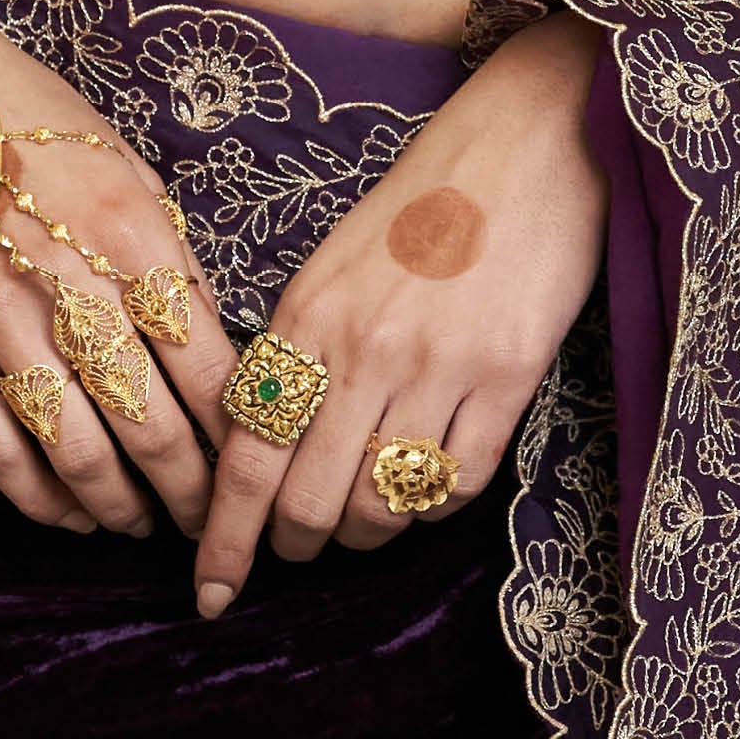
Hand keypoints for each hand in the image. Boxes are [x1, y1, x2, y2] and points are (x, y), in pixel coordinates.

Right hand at [0, 0, 238, 541]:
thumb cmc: (36, 124)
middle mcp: (69, 285)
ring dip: (118, 505)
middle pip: (148, 423)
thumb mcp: (129, 170)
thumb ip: (166, 258)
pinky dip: (35, 497)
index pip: (205, 363)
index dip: (236, 431)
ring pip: (73, 451)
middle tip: (210, 520)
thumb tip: (205, 344)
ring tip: (143, 524)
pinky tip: (67, 515)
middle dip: (189, 489)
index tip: (255, 463)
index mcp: (131, 236)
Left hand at [191, 13, 608, 618]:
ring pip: (381, 505)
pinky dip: (433, 507)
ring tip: (363, 523)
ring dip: (364, 535)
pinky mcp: (510, 376)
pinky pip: (458, 484)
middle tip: (299, 549)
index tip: (213, 595)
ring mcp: (440, 364)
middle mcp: (365, 346)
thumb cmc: (424, 204)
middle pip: (308, 501)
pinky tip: (426, 489)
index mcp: (306, 313)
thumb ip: (297, 349)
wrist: (527, 143)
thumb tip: (259, 445)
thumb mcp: (333, 265)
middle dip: (296, 546)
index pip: (247, 455)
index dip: (226, 539)